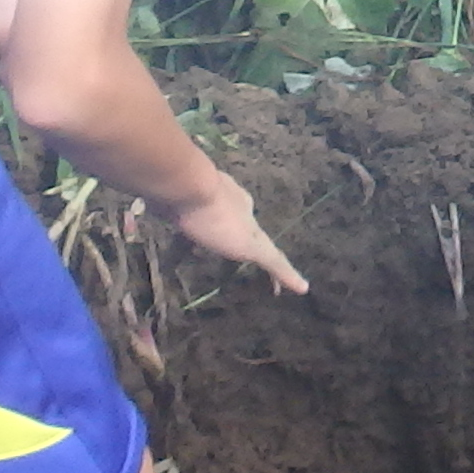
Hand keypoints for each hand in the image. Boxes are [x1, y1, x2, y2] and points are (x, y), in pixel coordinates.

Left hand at [140, 171, 310, 298]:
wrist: (182, 185)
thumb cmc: (218, 218)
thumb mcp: (253, 246)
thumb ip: (276, 264)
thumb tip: (305, 287)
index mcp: (248, 212)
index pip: (260, 239)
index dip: (263, 258)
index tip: (260, 272)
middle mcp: (228, 202)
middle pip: (232, 228)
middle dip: (229, 245)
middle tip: (222, 265)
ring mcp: (202, 198)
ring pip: (205, 224)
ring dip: (201, 242)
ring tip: (189, 260)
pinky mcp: (178, 199)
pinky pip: (181, 224)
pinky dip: (178, 239)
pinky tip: (168, 252)